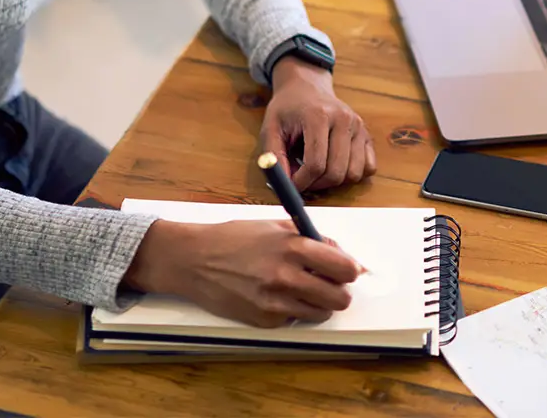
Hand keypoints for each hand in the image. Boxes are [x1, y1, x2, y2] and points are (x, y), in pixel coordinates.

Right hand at [124, 219, 358, 327]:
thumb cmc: (236, 238)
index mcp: (293, 246)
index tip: (348, 270)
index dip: (350, 270)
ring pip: (321, 312)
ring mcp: (276, 301)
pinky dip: (294, 310)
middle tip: (329, 283)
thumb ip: (309, 237)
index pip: (344, 267)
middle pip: (339, 297)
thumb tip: (340, 252)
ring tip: (303, 288)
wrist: (196, 260)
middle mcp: (287, 276)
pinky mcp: (265, 320)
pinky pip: (295, 319)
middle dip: (339, 290)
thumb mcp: (275, 226)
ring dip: (319, 303)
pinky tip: (277, 295)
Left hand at [259, 57, 376, 192]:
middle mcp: (344, 119)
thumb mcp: (270, 128)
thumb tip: (284, 187)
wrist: (307, 87)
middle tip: (303, 180)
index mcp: (318, 115)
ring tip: (316, 168)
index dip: (302, 182)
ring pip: (353, 174)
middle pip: (336, 172)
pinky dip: (351, 174)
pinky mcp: (366, 134)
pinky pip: (368, 168)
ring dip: (333, 181)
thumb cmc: (287, 109)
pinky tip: (334, 164)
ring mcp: (358, 126)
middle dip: (317, 185)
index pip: (316, 163)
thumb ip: (273, 157)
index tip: (292, 186)